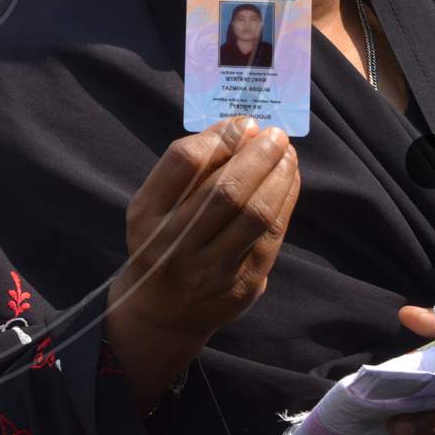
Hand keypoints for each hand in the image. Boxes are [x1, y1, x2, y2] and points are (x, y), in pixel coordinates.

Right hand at [109, 117, 299, 344]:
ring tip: (286, 153)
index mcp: (146, 216)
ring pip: (256, 215)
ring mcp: (211, 269)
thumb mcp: (152, 206)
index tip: (242, 123)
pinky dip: (286, 201)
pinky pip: (272, 236)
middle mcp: (174, 244)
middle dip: (257, 155)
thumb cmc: (161, 242)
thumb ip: (186, 171)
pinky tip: (289, 179)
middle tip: (274, 134)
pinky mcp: (242, 285)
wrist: (163, 312)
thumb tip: (239, 129)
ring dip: (278, 176)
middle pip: (225, 190)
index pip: (183, 164)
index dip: (219, 137)